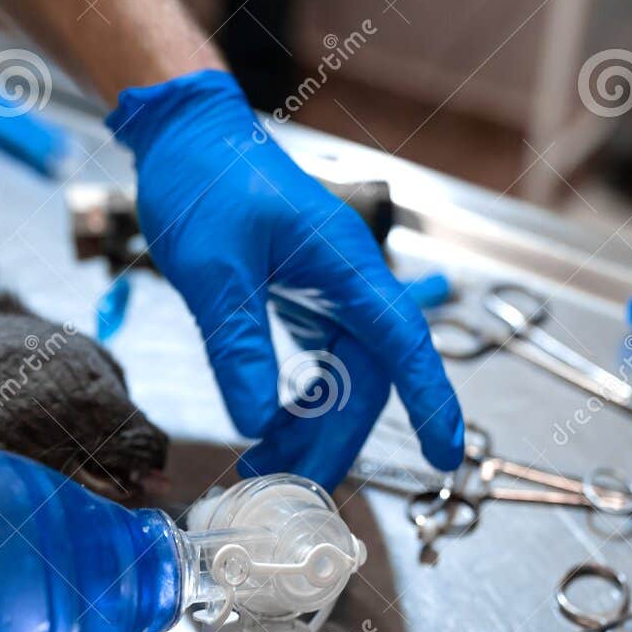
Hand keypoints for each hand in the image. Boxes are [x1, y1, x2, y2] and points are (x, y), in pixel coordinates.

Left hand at [107, 70, 463, 488]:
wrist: (186, 139)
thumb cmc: (203, 181)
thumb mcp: (211, 267)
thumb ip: (236, 343)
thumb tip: (254, 422)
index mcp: (344, 263)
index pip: (403, 341)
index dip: (429, 401)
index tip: (445, 455)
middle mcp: (349, 283)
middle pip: (366, 380)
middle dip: (337, 442)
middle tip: (295, 492)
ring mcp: (330, 295)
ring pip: (341, 382)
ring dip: (312, 432)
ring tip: (265, 472)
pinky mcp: (306, 304)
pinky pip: (318, 368)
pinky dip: (297, 409)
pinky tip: (268, 435)